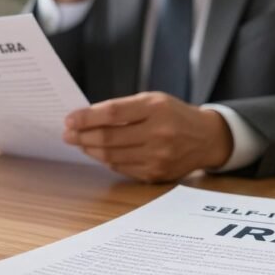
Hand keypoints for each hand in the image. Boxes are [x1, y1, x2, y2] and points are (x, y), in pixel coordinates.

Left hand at [63, 92, 233, 182]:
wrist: (206, 138)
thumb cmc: (174, 115)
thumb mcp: (153, 100)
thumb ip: (123, 108)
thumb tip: (86, 119)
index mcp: (156, 109)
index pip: (113, 113)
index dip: (87, 118)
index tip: (69, 119)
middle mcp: (159, 134)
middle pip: (109, 138)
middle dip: (82, 136)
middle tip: (68, 134)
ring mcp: (158, 157)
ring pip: (111, 156)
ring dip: (91, 149)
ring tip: (80, 143)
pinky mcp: (156, 174)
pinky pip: (122, 168)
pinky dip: (107, 160)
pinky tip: (100, 153)